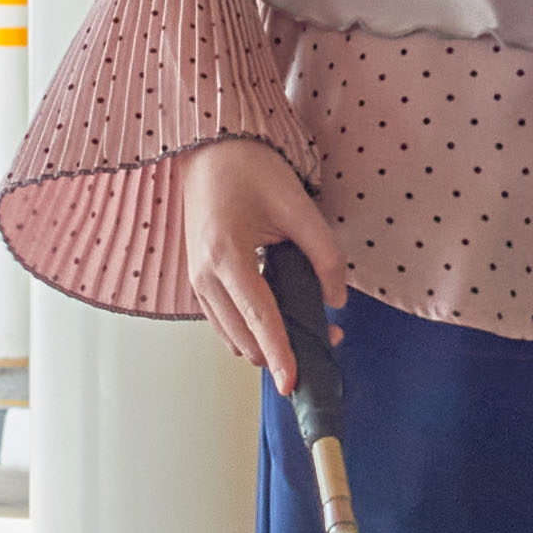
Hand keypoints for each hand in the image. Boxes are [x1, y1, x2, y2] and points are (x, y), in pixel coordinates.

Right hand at [178, 135, 347, 391]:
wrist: (210, 149)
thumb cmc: (253, 170)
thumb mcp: (300, 207)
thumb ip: (324, 255)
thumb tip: (336, 301)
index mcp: (228, 255)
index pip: (260, 318)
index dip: (280, 354)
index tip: (292, 383)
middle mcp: (204, 275)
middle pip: (243, 337)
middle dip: (282, 352)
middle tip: (328, 342)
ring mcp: (196, 280)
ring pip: (230, 336)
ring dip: (265, 345)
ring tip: (311, 333)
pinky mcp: (198, 279)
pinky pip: (223, 321)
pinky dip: (250, 331)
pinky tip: (279, 323)